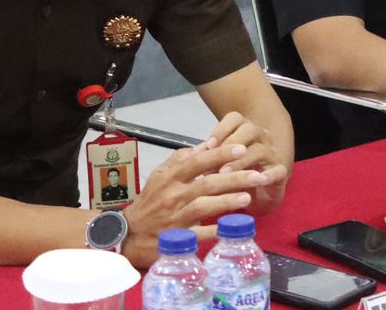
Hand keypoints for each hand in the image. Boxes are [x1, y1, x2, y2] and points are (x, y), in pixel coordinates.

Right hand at [119, 136, 280, 266]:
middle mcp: (174, 196)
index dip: (220, 154)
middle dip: (234, 178)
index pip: (198, 162)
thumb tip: (205, 145)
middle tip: (257, 174)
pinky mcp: (177, 239)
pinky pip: (199, 234)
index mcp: (171, 178)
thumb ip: (181, 160)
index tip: (241, 149)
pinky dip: (216, 230)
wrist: (128, 234)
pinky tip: (232, 226)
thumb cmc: (149, 202)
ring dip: (227, 201)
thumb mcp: (160, 176)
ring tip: (248, 197)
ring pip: (204, 206)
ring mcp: (176, 218)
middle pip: (207, 183)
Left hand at [206, 111, 289, 213]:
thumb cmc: (234, 178)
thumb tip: (191, 153)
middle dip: (230, 143)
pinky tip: (256, 181)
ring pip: (261, 149)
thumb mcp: (218, 165)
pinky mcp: (281, 173)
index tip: (207, 146)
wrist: (256, 197)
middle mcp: (260, 138)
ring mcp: (272, 154)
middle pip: (249, 129)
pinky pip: (277, 170)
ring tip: (225, 174)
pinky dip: (267, 175)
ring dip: (242, 161)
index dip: (221, 129)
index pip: (235, 118)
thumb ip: (209, 157)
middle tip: (214, 161)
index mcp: (244, 131)